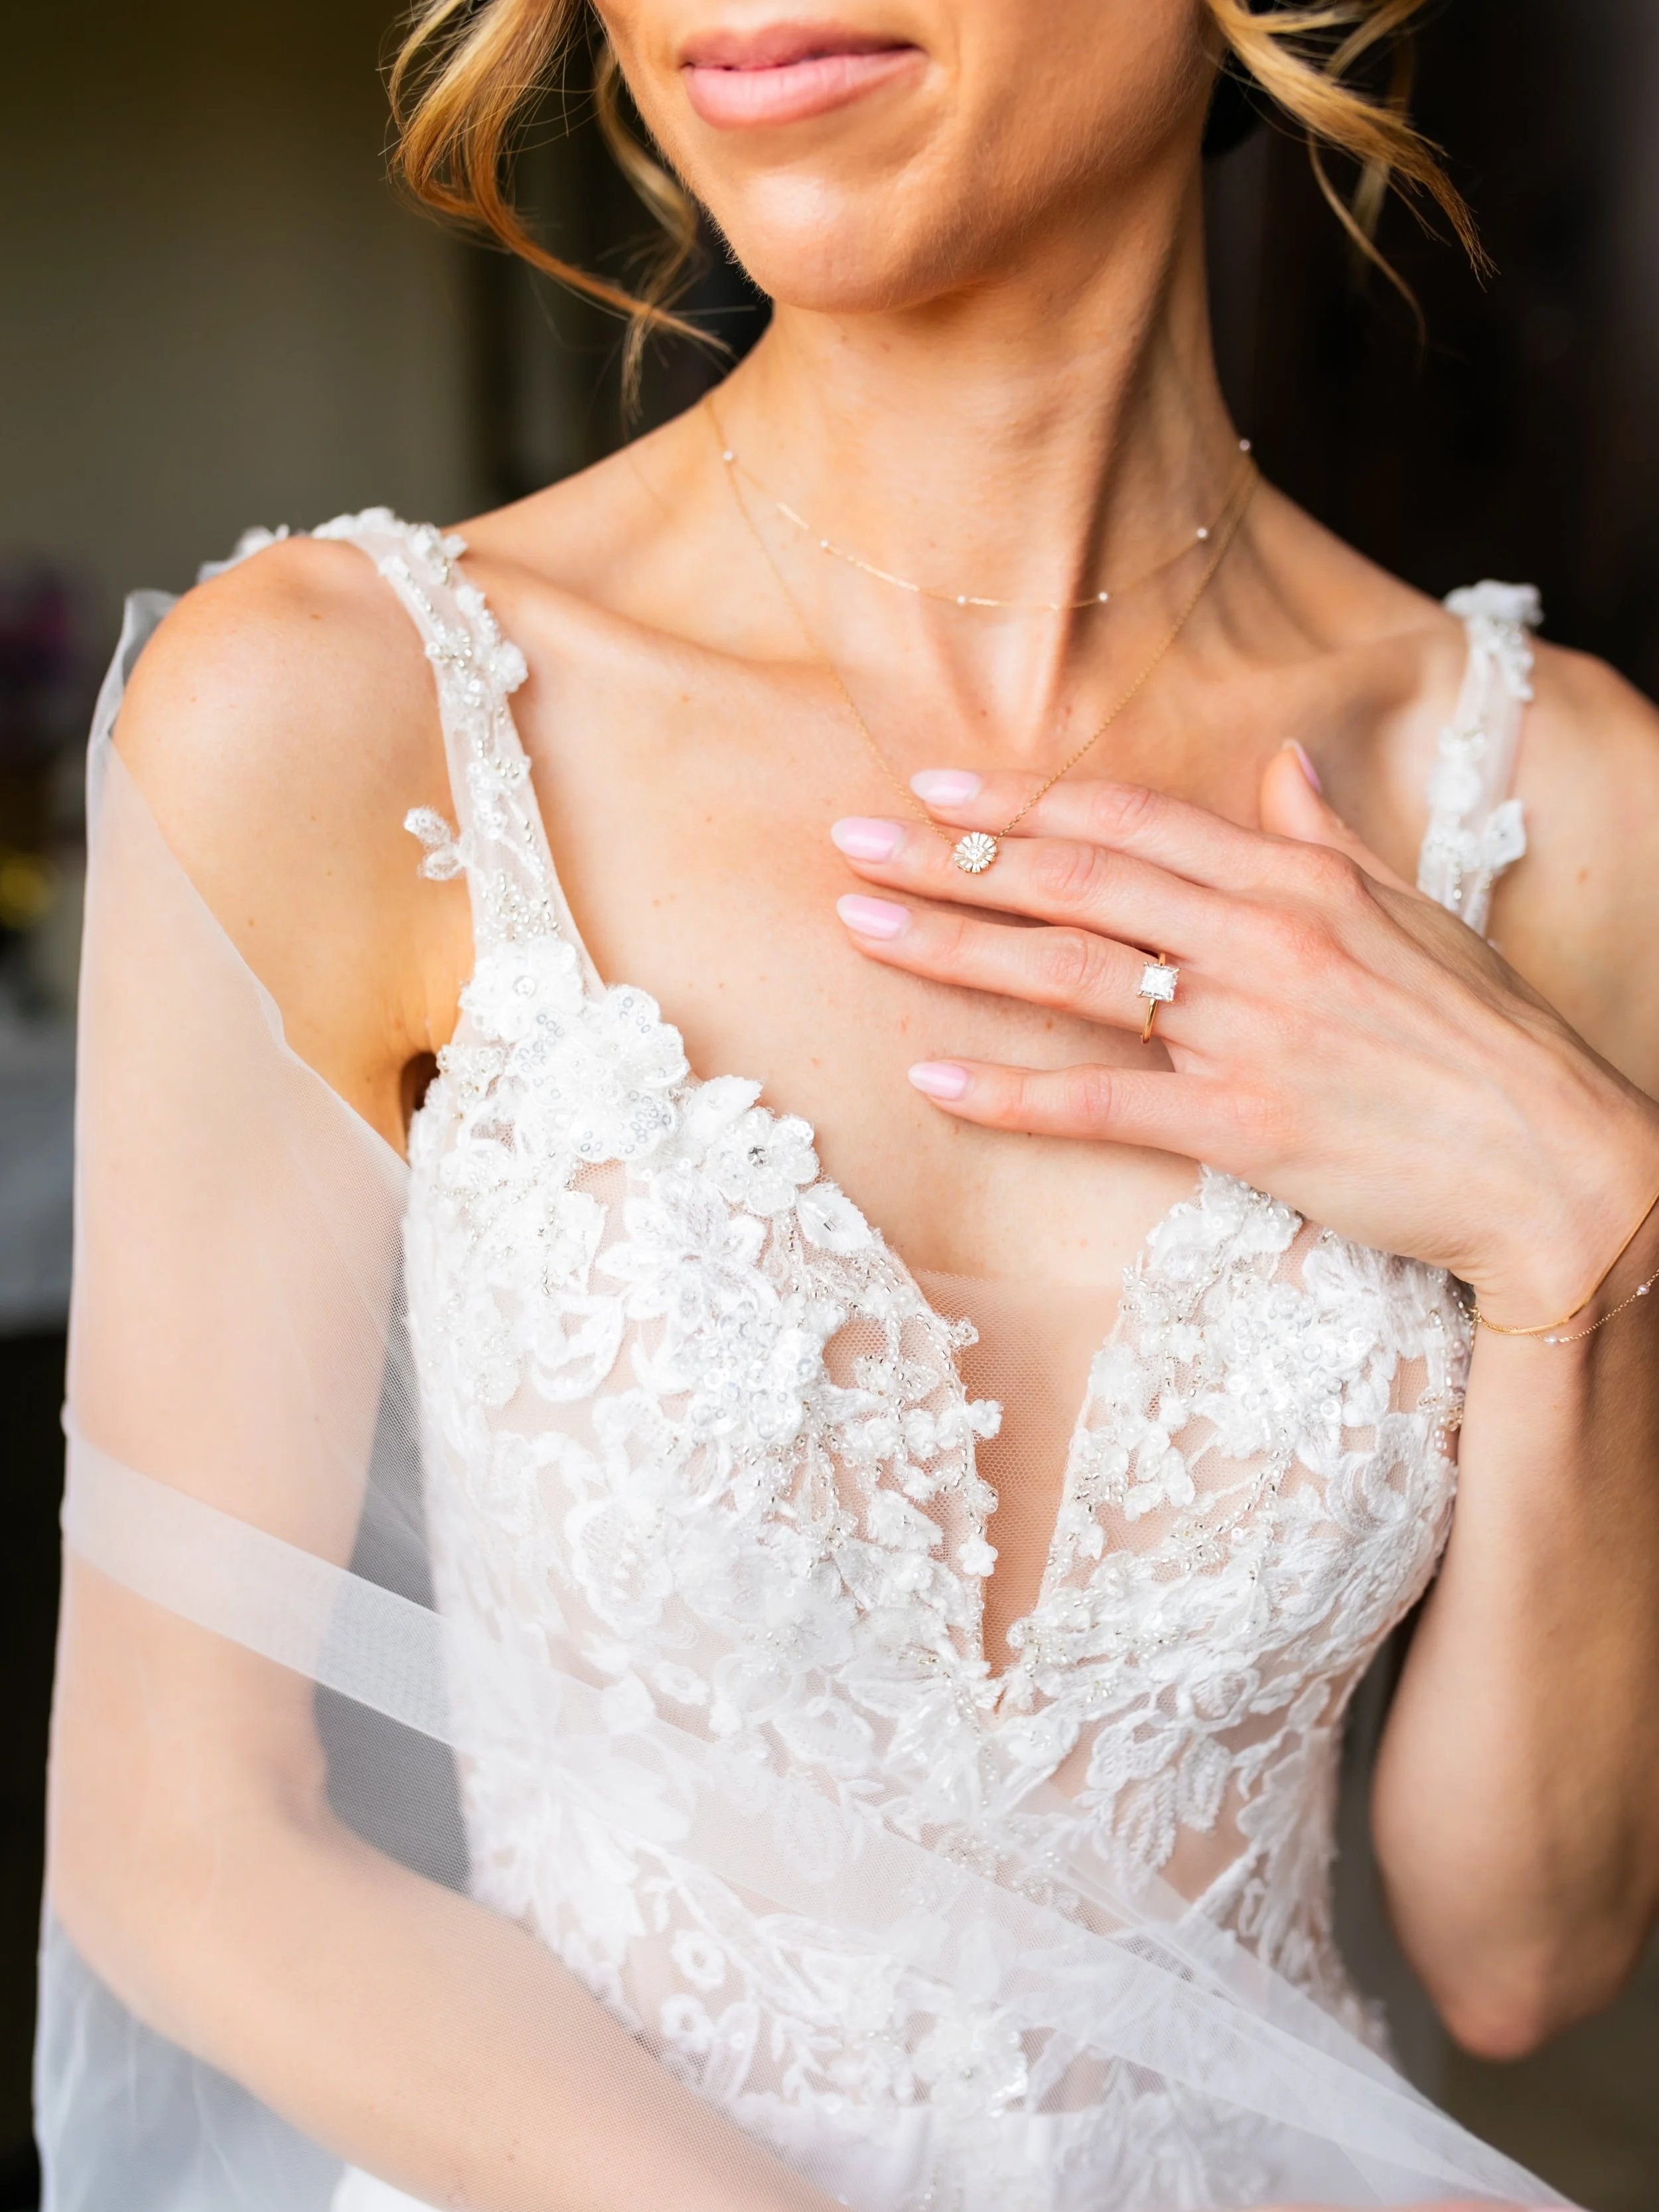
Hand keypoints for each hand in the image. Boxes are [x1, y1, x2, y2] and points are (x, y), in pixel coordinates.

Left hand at [831, 749, 1658, 1320]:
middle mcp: (1261, 937)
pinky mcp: (1244, 1126)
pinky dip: (1011, 1092)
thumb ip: (1326, 839)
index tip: (936, 786)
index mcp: (1296, 878)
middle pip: (1077, 878)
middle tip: (853, 838)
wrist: (1554, 1159)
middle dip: (955, 855)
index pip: (1131, 819)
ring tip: (860, 925)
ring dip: (954, 946)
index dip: (1025, 799)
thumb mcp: (1410, 913)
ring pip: (1072, 973)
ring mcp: (1249, 1030)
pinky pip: (1103, 1103)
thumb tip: (1278, 766)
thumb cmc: (1481, 1038)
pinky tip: (932, 1079)